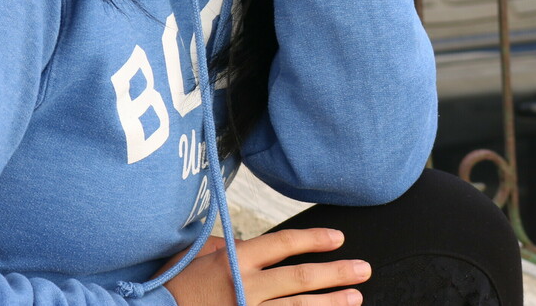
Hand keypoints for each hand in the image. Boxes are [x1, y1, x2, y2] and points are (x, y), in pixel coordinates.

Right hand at [161, 227, 368, 305]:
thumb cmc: (172, 285)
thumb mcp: (196, 256)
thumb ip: (226, 248)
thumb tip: (247, 242)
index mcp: (235, 260)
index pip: (284, 243)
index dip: (314, 239)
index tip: (337, 237)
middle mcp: (246, 287)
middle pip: (301, 277)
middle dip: (337, 273)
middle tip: (363, 269)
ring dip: (331, 303)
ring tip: (355, 299)